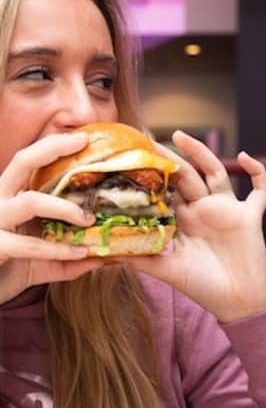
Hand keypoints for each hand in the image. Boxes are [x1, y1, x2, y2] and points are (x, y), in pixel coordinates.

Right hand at [0, 133, 101, 304]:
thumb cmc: (13, 270)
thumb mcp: (47, 261)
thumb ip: (75, 254)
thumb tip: (112, 252)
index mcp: (11, 197)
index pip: (29, 162)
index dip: (52, 146)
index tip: (83, 137)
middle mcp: (0, 201)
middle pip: (22, 162)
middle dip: (52, 149)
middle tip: (82, 144)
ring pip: (29, 201)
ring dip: (64, 208)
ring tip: (88, 219)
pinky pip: (28, 245)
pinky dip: (57, 249)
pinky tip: (81, 253)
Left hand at [117, 131, 265, 322]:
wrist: (238, 303)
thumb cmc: (204, 288)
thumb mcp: (166, 271)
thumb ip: (139, 258)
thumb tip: (103, 252)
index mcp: (184, 221)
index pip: (166, 191)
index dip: (151, 175)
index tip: (130, 157)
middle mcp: (204, 210)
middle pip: (185, 175)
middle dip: (168, 157)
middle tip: (145, 137)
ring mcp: (227, 210)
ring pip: (215, 172)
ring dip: (200, 152)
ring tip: (179, 135)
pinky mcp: (250, 215)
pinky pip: (260, 188)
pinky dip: (257, 171)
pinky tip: (244, 156)